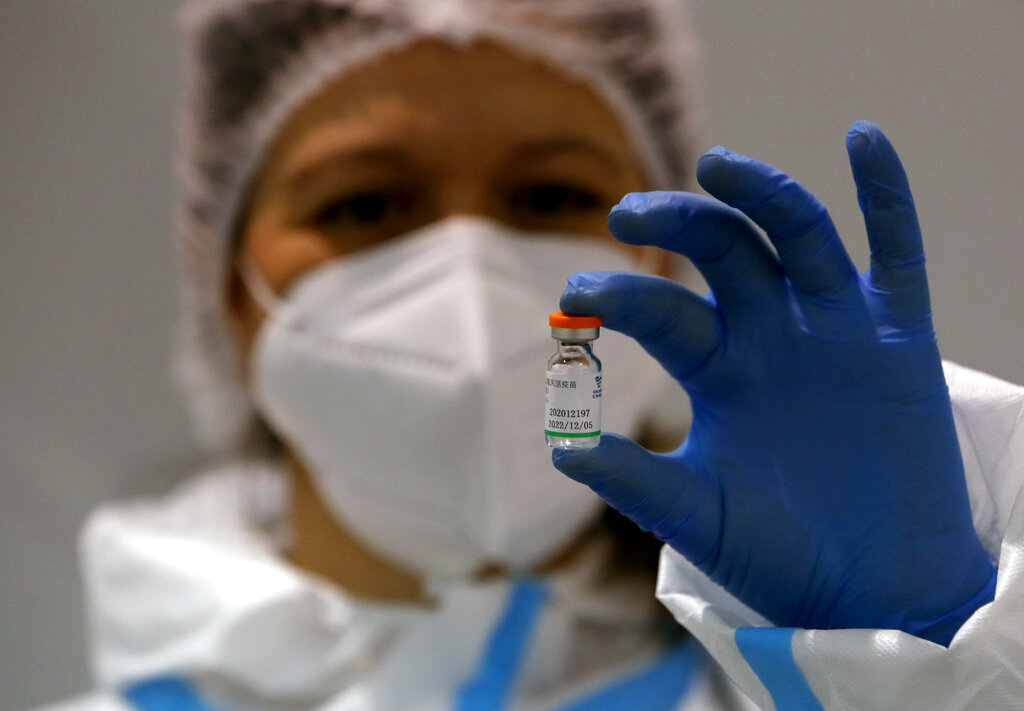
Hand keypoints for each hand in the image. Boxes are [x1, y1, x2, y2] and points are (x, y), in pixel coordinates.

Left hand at [552, 122, 995, 644]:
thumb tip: (560, 448)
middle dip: (678, 222)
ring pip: (798, 235)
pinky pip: (898, 252)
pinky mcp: (898, 337)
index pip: (664, 311)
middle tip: (628, 213)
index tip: (575, 298)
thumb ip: (635, 481)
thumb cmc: (778, 555)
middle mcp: (770, 335)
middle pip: (724, 249)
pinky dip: (886, 195)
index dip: (622, 296)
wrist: (872, 592)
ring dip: (761, 193)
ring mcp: (834, 329)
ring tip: (717, 166)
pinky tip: (863, 139)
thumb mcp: (695, 516)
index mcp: (717, 369)